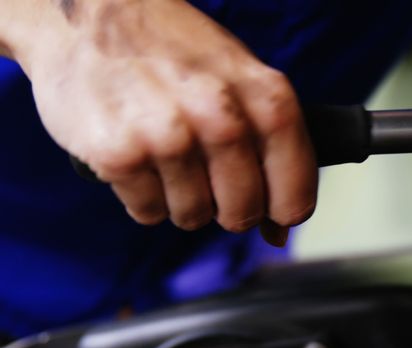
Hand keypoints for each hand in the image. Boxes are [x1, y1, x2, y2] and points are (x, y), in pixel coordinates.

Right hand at [0, 0, 315, 244]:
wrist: (86, 12)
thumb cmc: (173, 50)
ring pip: (193, 216)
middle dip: (227, 206)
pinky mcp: (119, 154)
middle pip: (242, 213)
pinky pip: (148, 211)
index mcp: (266, 99)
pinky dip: (141, 194)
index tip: (271, 213)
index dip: (283, 213)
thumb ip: (271, 146)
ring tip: (164, 150)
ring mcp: (168, 136)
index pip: (295, 196)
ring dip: (180, 197)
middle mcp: (221, 117)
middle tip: (205, 172)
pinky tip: (136, 151)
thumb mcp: (239, 79)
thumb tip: (279, 229)